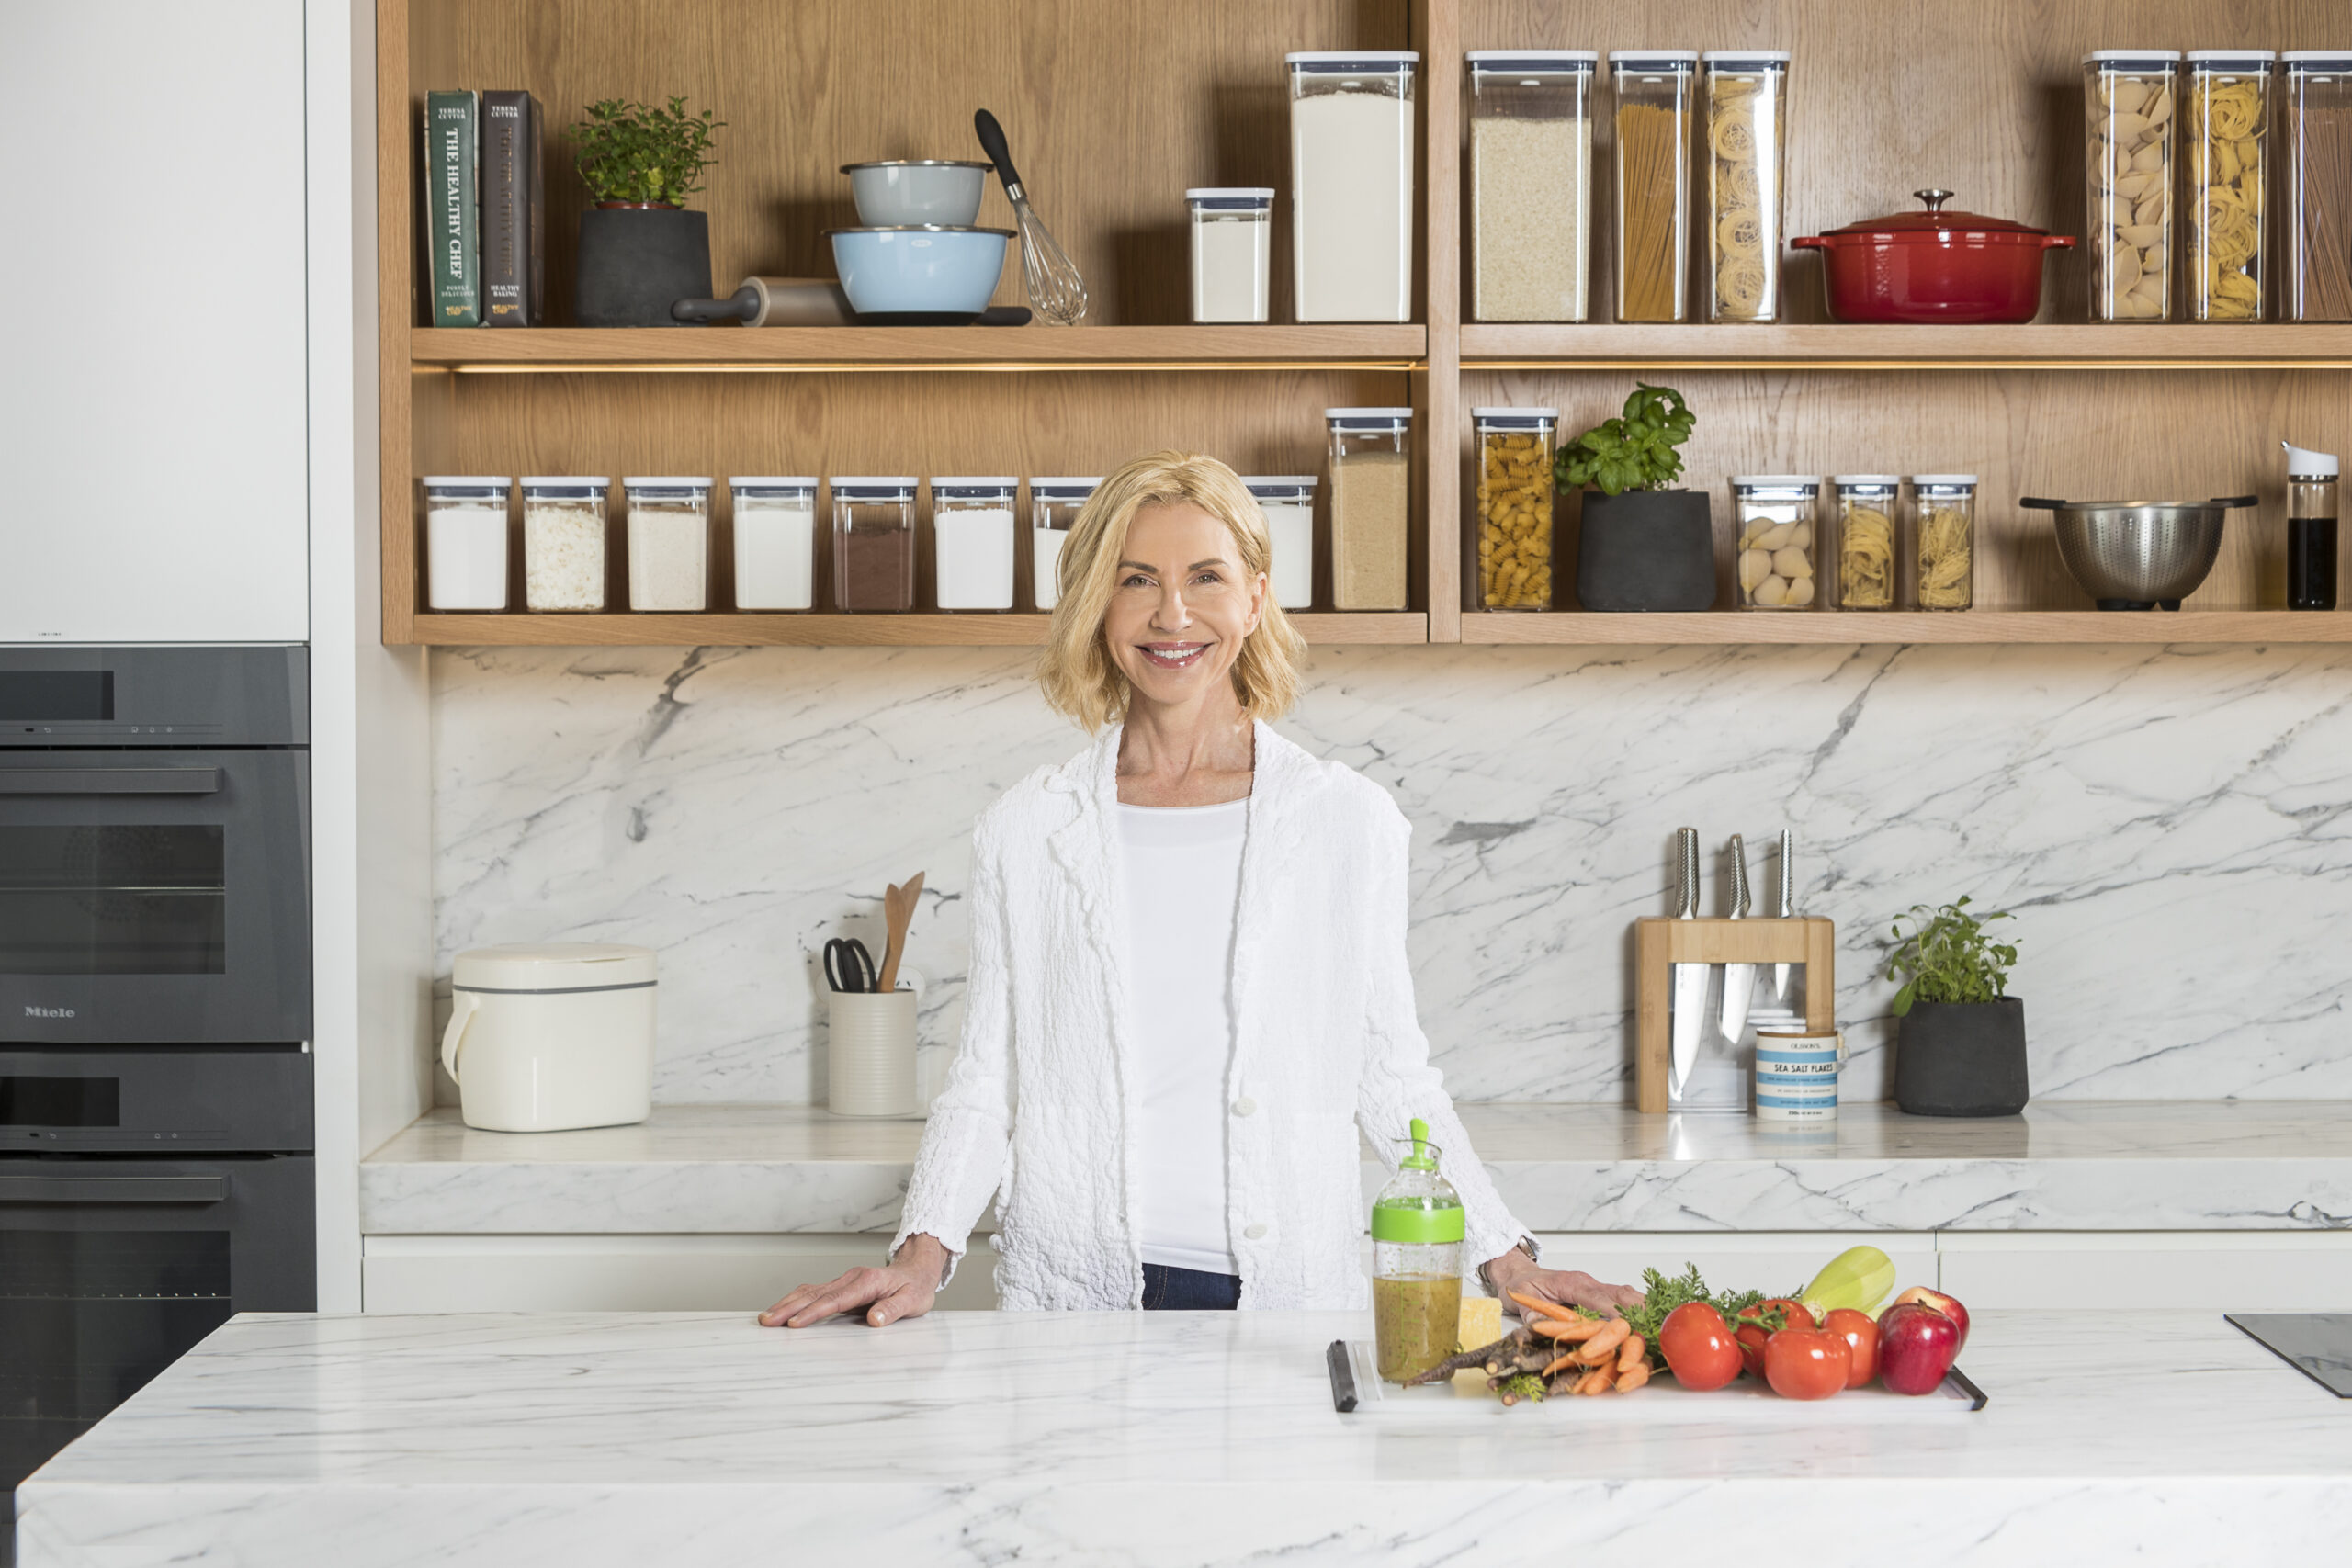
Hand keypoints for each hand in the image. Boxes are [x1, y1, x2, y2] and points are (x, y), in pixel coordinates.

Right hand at [759, 1234, 946, 1327]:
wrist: (918, 1271)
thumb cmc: (915, 1288)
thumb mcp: (913, 1302)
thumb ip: (893, 1310)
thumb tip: (874, 1320)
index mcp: (867, 1282)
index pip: (835, 1300)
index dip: (813, 1312)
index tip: (794, 1323)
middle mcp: (851, 1278)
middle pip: (815, 1294)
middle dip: (789, 1308)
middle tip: (767, 1321)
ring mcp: (844, 1281)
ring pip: (810, 1291)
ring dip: (787, 1303)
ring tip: (766, 1317)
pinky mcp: (841, 1286)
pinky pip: (814, 1292)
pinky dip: (795, 1300)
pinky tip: (782, 1309)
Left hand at [1484, 1249, 1644, 1318]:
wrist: (1518, 1272)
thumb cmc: (1520, 1285)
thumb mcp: (1519, 1299)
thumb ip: (1531, 1314)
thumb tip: (1538, 1327)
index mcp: (1571, 1283)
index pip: (1597, 1297)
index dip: (1613, 1312)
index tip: (1628, 1325)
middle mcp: (1588, 1283)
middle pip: (1620, 1294)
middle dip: (1640, 1310)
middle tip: (1657, 1326)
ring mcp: (1595, 1287)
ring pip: (1626, 1295)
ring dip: (1645, 1308)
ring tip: (1664, 1323)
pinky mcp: (1599, 1294)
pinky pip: (1623, 1299)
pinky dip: (1640, 1308)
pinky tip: (1654, 1319)